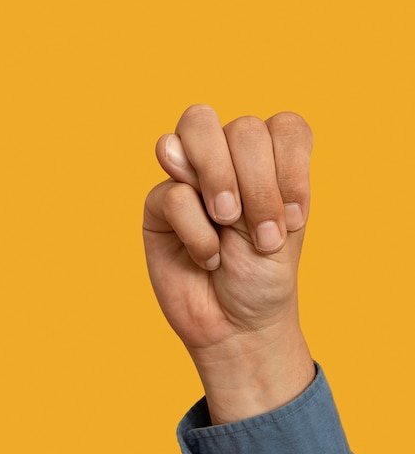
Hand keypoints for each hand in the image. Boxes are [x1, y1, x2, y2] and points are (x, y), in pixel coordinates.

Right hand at [143, 105, 314, 423]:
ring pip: (197, 126)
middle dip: (258, 183)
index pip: (285, 128)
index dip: (292, 168)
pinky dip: (197, 231)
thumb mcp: (283, 228)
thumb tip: (193, 146)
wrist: (237, 326)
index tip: (294, 220)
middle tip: (262, 234)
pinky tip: (208, 258)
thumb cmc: (264, 277)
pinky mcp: (159, 204)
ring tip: (227, 221)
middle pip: (243, 127)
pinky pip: (173, 193)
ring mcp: (192, 175)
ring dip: (220, 178)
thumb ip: (256, 178)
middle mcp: (231, 160)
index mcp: (271, 162)